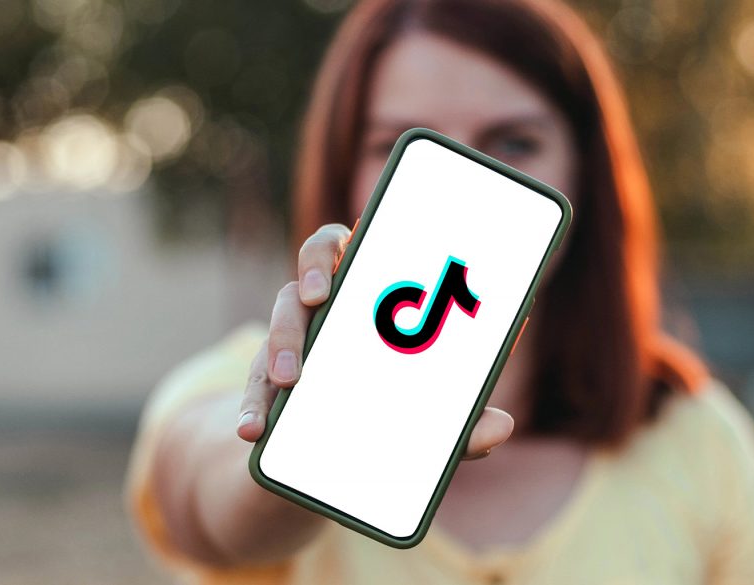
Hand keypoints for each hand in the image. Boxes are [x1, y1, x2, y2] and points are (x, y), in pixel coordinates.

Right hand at [235, 223, 514, 459]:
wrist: (329, 457)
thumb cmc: (388, 411)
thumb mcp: (427, 417)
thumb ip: (460, 423)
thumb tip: (502, 428)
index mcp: (361, 299)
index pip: (344, 248)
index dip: (342, 242)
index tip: (354, 240)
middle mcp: (320, 312)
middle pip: (305, 274)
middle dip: (310, 276)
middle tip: (320, 297)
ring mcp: (290, 346)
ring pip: (277, 325)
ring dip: (282, 347)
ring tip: (292, 381)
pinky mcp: (264, 386)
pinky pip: (252, 390)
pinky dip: (251, 410)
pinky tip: (252, 431)